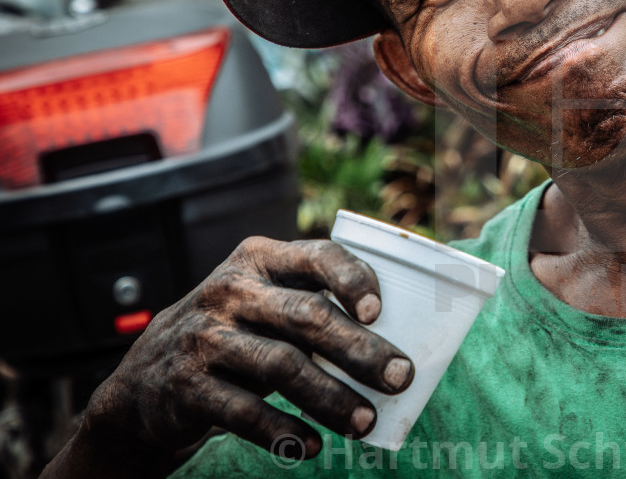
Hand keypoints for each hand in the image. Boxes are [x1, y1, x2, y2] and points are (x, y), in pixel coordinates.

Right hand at [81, 236, 412, 459]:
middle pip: (306, 317)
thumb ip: (315, 307)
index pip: (317, 256)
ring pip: (282, 367)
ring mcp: (205, 337)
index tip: (380, 312)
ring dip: (331, 398)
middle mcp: (231, 291)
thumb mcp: (267, 303)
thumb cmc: (238, 332)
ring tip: (366, 422)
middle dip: (359, 350)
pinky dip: (283, 431)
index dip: (352, 280)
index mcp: (261, 259)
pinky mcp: (187, 385)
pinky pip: (244, 411)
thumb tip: (394, 347)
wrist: (149, 377)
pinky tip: (312, 446)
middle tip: (399, 378)